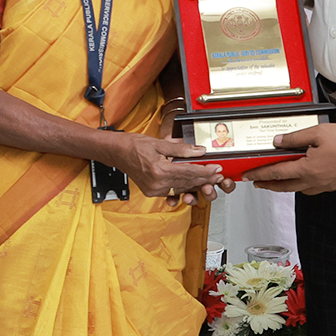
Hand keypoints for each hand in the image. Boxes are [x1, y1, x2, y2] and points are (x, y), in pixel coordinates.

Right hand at [106, 132, 227, 207]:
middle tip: (217, 174)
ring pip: (182, 188)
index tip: (217, 168)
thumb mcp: (160, 143)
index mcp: (160, 170)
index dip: (206, 171)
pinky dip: (184, 186)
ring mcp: (154, 190)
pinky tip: (193, 183)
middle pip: (188, 182)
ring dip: (196, 184)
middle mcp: (157, 183)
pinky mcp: (153, 192)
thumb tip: (199, 151)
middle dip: (205, 179)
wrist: (117, 153)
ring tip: (209, 179)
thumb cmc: (134, 146)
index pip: (189, 172)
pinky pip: (173, 190)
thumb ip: (182, 149)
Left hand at [243, 122, 335, 193]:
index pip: (276, 172)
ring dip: (284, 186)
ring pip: (297, 189)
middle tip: (257, 183)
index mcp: (307, 169)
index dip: (260, 174)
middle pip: (284, 186)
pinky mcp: (333, 185)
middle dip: (267, 185)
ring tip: (276, 181)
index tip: (249, 176)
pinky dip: (300, 185)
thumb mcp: (318, 133)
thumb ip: (295, 138)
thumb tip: (278, 142)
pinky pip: (311, 189)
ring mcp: (324, 185)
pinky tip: (302, 179)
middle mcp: (314, 181)